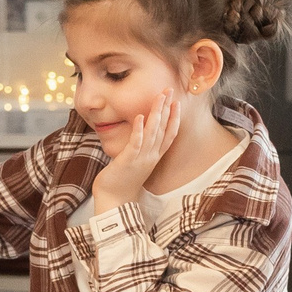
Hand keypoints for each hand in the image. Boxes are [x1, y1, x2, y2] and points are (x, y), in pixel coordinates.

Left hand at [92, 87, 181, 214]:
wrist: (114, 200)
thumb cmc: (122, 181)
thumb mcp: (136, 162)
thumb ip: (141, 149)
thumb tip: (140, 136)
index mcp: (154, 157)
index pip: (169, 134)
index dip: (174, 118)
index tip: (177, 103)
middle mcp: (151, 156)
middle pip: (163, 129)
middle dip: (167, 108)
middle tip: (170, 90)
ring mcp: (141, 158)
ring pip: (152, 133)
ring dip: (156, 113)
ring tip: (159, 97)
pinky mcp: (128, 161)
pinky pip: (136, 143)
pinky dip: (139, 130)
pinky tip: (141, 117)